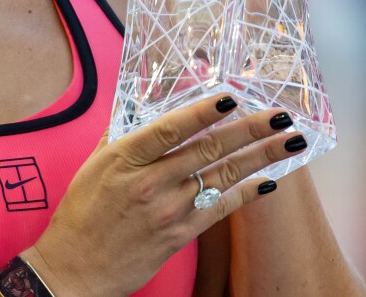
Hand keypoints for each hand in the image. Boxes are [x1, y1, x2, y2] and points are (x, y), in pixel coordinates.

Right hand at [22, 94, 308, 296]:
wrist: (75, 268)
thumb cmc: (81, 214)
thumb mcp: (93, 166)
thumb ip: (120, 135)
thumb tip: (141, 107)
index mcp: (125, 158)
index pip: (171, 128)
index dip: (204, 111)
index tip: (231, 97)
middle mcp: (150, 182)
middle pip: (208, 149)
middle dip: (250, 129)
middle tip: (281, 115)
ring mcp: (168, 210)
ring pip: (222, 176)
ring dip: (261, 157)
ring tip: (290, 141)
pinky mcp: (179, 234)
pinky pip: (221, 208)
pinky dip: (247, 193)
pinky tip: (269, 181)